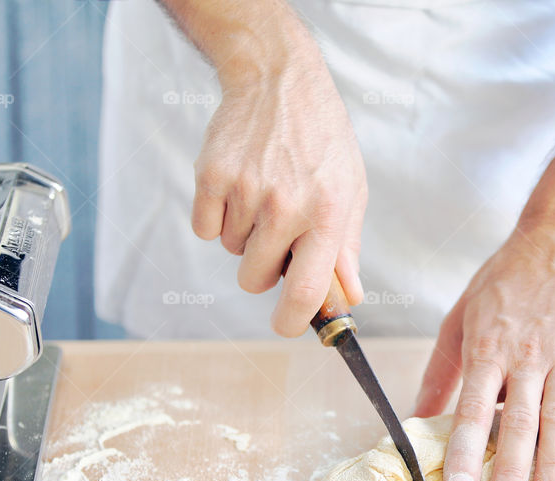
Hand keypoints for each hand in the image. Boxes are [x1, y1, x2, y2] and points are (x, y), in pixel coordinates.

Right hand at [175, 0, 366, 335]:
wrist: (279, 80)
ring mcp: (247, 191)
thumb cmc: (321, 140)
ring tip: (262, 194)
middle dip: (262, 269)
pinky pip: (204, 229)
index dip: (291, 321)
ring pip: (231, 252)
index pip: (305, 291)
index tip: (286, 325)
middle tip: (276, 234)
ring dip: (243, 235)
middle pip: (256, 279)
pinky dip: (216, 217)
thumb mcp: (350, 189)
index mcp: (328, 214)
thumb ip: (346, 247)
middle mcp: (287, 206)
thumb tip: (349, 297)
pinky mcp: (211, 177)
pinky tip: (237, 185)